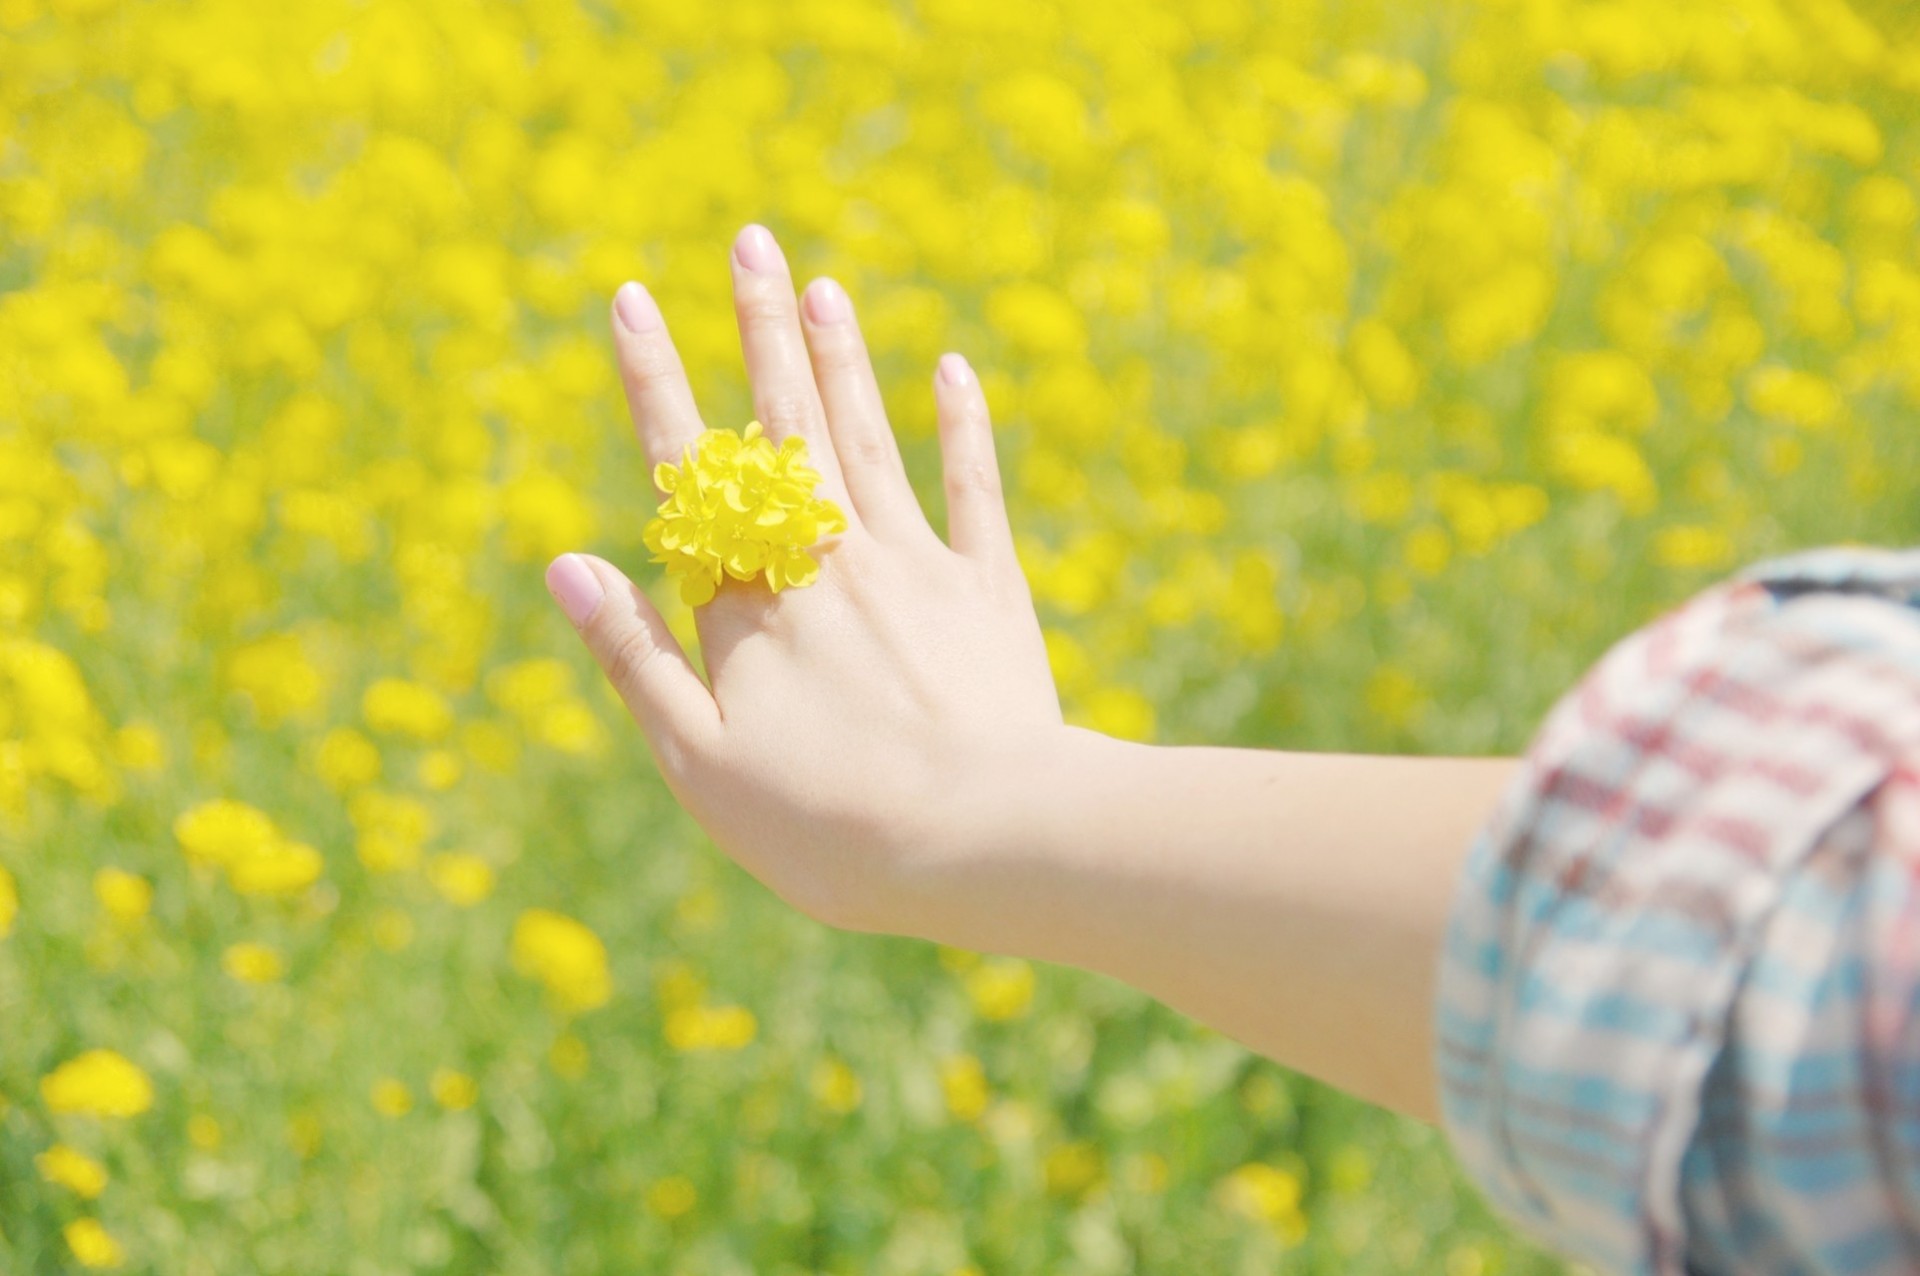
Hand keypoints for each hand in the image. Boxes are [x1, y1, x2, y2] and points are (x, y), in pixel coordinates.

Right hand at [544, 223, 1064, 940]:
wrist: (982, 841)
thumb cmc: (826, 825)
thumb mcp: (699, 763)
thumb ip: (633, 659)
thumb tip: (565, 565)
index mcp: (748, 604)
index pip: (689, 469)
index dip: (658, 381)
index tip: (634, 298)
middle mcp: (827, 561)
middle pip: (787, 425)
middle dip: (763, 329)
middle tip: (753, 241)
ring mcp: (913, 566)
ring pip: (869, 437)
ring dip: (843, 358)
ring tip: (823, 285)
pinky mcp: (988, 591)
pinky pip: (973, 489)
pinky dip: (963, 426)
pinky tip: (953, 368)